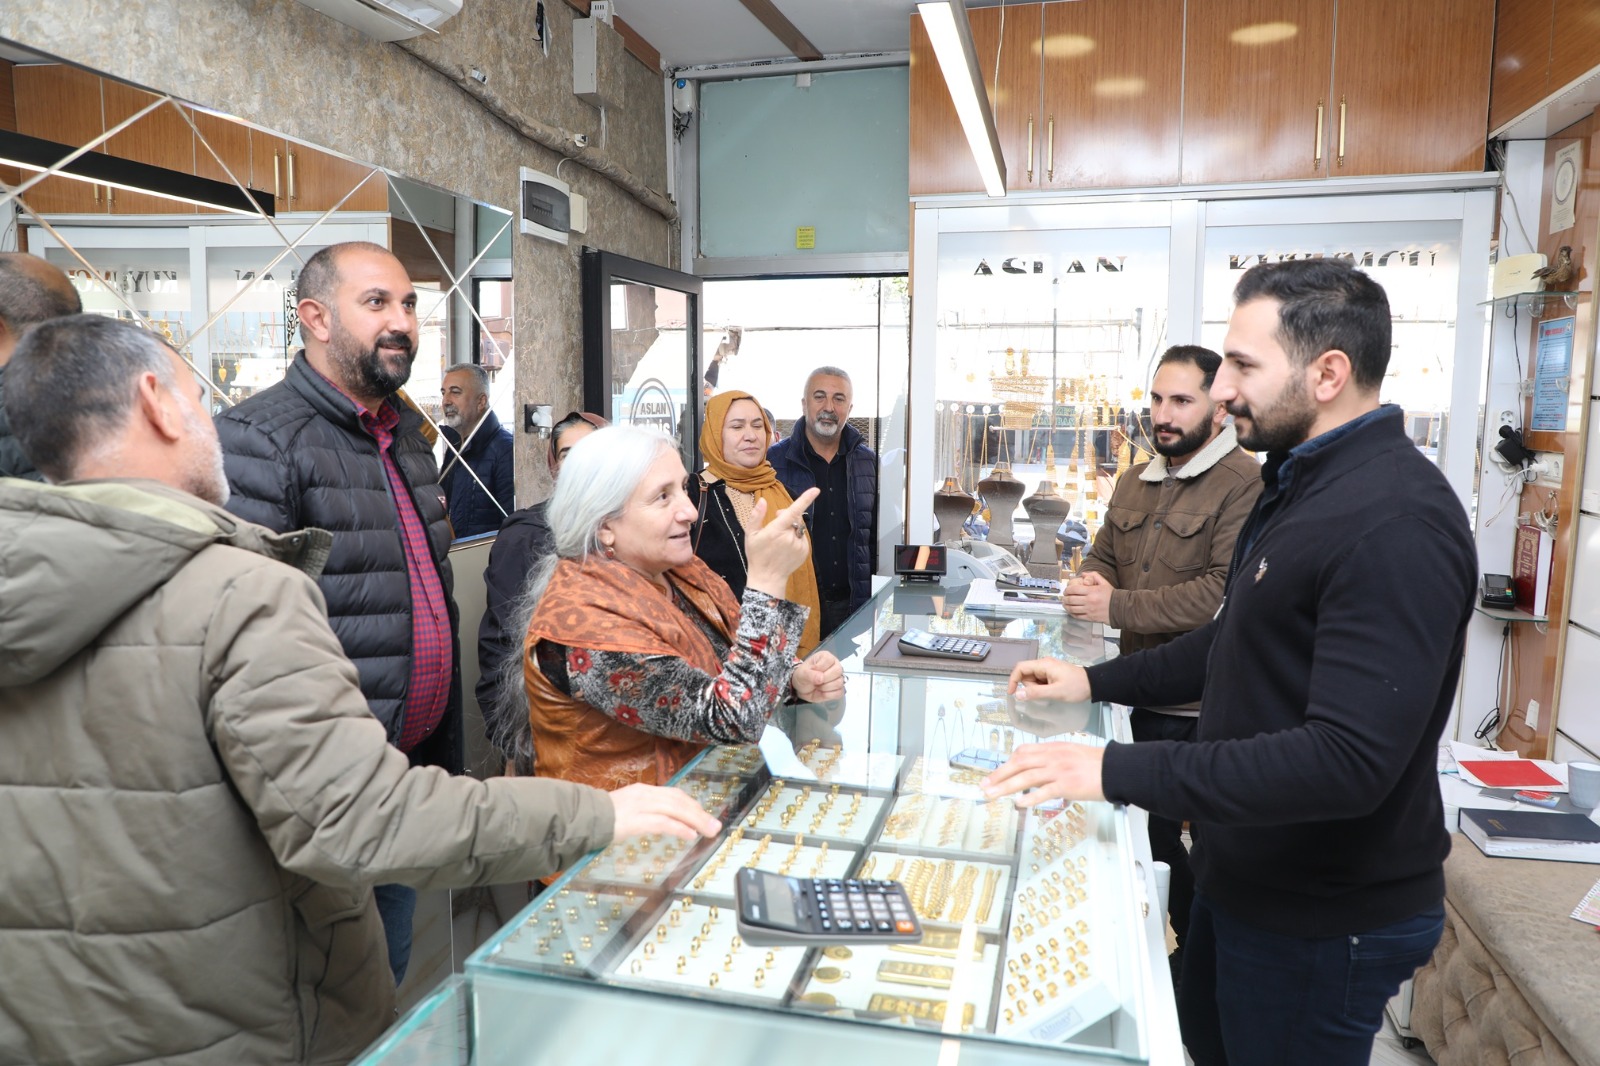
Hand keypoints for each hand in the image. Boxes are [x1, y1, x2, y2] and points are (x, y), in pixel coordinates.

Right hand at [608, 783, 721, 841]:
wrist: (581, 817)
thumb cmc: (601, 817)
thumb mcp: (627, 809)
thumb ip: (645, 812)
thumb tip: (663, 821)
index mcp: (643, 791)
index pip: (675, 794)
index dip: (692, 804)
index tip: (704, 814)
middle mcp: (645, 794)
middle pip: (679, 801)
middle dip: (700, 813)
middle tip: (715, 825)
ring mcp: (640, 806)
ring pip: (675, 810)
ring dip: (696, 821)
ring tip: (709, 831)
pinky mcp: (635, 820)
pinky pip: (662, 823)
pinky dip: (679, 828)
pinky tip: (690, 835)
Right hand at [744, 487, 820, 597]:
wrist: (767, 577)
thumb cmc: (757, 555)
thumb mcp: (750, 535)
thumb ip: (756, 516)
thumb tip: (763, 500)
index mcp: (776, 531)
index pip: (793, 511)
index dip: (805, 499)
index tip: (815, 490)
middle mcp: (790, 537)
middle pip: (796, 518)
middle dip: (789, 516)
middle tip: (777, 522)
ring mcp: (799, 545)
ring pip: (800, 528)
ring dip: (792, 527)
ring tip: (780, 539)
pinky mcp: (804, 551)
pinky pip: (803, 537)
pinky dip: (796, 537)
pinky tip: (786, 547)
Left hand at [791, 650, 843, 702]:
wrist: (802, 689)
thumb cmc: (803, 676)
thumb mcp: (802, 674)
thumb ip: (810, 675)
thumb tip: (821, 678)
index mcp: (826, 657)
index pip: (829, 660)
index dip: (820, 668)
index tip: (812, 670)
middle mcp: (835, 665)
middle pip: (837, 671)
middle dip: (824, 679)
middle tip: (815, 681)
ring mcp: (839, 678)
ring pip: (839, 683)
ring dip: (825, 687)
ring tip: (818, 686)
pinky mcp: (839, 689)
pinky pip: (839, 693)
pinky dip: (829, 695)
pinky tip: (822, 692)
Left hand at [981, 742, 1106, 805]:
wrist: (1116, 768)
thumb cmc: (1096, 764)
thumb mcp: (1071, 754)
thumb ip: (1053, 760)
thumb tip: (1038, 771)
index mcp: (1053, 748)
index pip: (1023, 752)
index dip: (1006, 763)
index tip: (995, 773)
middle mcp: (1053, 757)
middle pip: (1019, 763)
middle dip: (999, 774)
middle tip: (984, 785)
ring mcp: (1059, 770)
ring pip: (1026, 777)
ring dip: (1006, 786)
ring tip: (992, 795)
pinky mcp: (1067, 784)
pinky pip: (1044, 791)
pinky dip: (1030, 798)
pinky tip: (1018, 803)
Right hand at [1007, 657, 1089, 701]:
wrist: (1093, 684)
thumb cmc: (1076, 687)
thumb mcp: (1055, 692)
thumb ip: (1036, 693)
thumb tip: (1018, 694)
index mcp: (1043, 665)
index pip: (1020, 668)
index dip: (1013, 680)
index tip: (1012, 693)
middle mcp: (1044, 664)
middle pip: (1026, 674)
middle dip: (1030, 686)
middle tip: (1044, 693)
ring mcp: (1048, 668)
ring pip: (1033, 678)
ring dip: (1037, 688)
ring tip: (1051, 692)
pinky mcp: (1052, 673)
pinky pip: (1040, 680)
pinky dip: (1042, 688)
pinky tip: (1053, 691)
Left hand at [1062, 571, 1111, 622]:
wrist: (1119, 608)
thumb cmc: (1111, 595)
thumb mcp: (1104, 582)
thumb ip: (1094, 575)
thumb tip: (1083, 574)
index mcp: (1091, 591)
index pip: (1074, 589)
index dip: (1067, 590)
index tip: (1066, 590)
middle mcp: (1088, 601)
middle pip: (1071, 599)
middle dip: (1065, 598)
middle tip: (1064, 597)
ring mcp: (1089, 610)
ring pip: (1072, 608)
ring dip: (1066, 606)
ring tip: (1065, 604)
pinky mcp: (1090, 617)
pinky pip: (1077, 616)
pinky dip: (1071, 613)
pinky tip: (1070, 611)